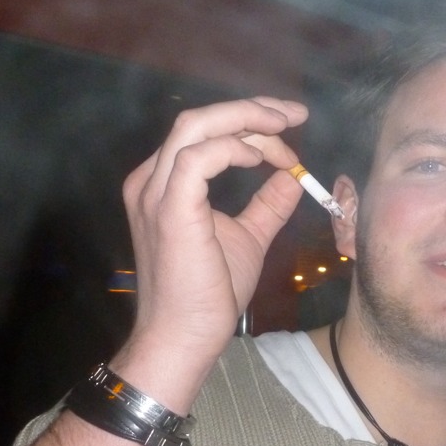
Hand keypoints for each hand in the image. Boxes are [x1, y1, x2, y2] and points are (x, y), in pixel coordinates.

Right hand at [117, 97, 307, 386]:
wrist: (185, 337)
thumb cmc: (209, 293)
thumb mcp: (248, 237)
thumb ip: (267, 205)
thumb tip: (293, 176)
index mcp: (165, 184)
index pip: (204, 132)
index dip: (250, 124)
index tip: (290, 138)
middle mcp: (152, 180)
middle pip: (198, 118)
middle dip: (251, 109)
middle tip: (294, 114)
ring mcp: (154, 192)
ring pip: (195, 126)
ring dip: (245, 120)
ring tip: (284, 129)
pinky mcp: (168, 209)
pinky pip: (196, 157)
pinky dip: (232, 149)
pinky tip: (260, 159)